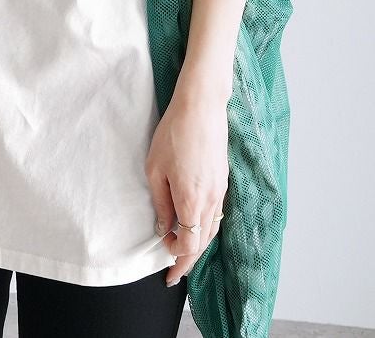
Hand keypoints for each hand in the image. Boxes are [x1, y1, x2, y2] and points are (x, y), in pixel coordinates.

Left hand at [145, 88, 228, 285]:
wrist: (201, 107)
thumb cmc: (173, 134)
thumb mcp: (155, 169)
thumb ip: (161, 203)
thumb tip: (163, 229)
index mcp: (192, 201)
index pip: (189, 245)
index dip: (178, 261)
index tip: (166, 270)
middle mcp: (211, 200)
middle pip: (203, 242)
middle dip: (188, 260)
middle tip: (174, 271)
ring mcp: (221, 190)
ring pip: (212, 229)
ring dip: (198, 245)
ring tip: (182, 252)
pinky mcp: (223, 180)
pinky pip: (216, 214)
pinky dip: (206, 228)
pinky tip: (195, 226)